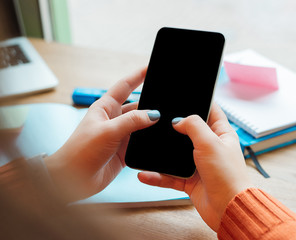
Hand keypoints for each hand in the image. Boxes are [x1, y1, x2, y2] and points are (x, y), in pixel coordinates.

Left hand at [45, 68, 159, 200]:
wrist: (73, 179)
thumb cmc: (81, 151)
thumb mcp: (108, 131)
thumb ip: (132, 121)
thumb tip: (153, 114)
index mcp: (105, 107)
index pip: (124, 86)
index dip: (137, 76)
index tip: (150, 67)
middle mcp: (114, 119)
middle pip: (137, 106)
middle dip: (151, 103)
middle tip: (166, 100)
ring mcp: (120, 135)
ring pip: (142, 125)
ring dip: (152, 125)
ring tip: (166, 122)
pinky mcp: (125, 151)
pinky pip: (142, 142)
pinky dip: (150, 141)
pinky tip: (159, 140)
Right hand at [138, 103, 251, 231]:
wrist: (228, 209)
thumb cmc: (228, 176)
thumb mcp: (210, 143)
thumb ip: (193, 125)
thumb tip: (178, 120)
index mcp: (221, 134)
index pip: (211, 111)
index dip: (200, 102)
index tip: (186, 94)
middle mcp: (210, 147)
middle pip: (190, 132)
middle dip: (174, 127)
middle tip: (158, 119)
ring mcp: (199, 164)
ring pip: (176, 155)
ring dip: (162, 154)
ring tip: (147, 147)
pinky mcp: (190, 181)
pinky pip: (170, 176)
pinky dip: (157, 176)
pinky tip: (145, 174)